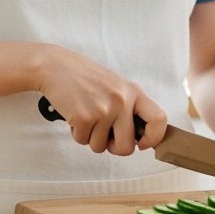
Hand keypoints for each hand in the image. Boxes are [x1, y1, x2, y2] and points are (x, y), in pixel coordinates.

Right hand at [34, 45, 167, 156]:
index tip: (141, 144)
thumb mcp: (116, 86)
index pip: (159, 120)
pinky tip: (74, 114)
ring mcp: (103, 109)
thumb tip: (138, 139)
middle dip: (113, 147)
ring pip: (101, 147)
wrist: (56, 66)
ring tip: (85, 115)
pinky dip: (77, 133)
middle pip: (127, 147)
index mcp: (133, 92)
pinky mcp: (83, 117)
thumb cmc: (85, 77)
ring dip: (91, 137)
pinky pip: (83, 141)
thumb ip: (129, 108)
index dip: (153, 138)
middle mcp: (122, 101)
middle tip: (103, 134)